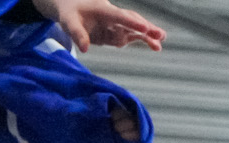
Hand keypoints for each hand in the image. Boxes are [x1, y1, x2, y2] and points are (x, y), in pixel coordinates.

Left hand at [43, 0, 165, 48]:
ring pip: (133, 30)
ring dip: (147, 36)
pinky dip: (140, 40)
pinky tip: (153, 45)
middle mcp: (112, 17)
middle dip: (145, 28)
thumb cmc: (69, 13)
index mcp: (102, 10)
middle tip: (160, 36)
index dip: (131, 22)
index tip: (144, 27)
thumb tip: (85, 49)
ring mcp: (114, 25)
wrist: (70, 8)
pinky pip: (128, 37)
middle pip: (132, 21)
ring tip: (159, 45)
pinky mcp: (113, 33)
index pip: (119, 16)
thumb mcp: (68, 22)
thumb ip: (77, 34)